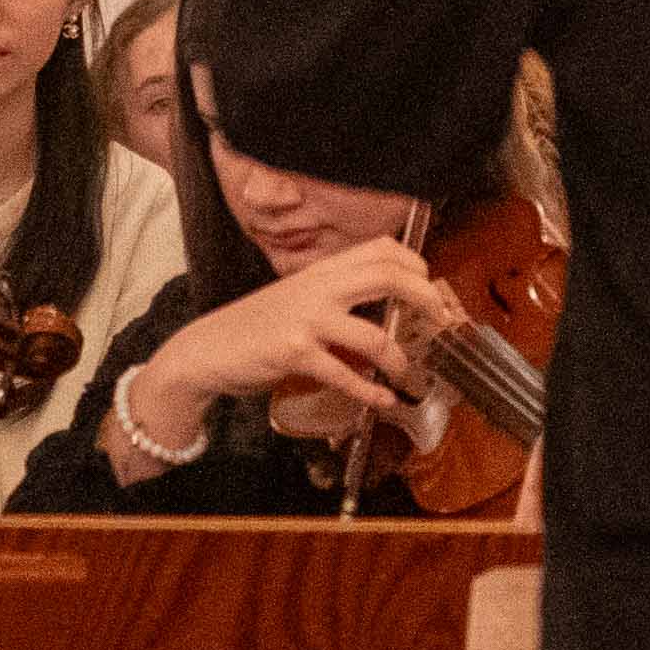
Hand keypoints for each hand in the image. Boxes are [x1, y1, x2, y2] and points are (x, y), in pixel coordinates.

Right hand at [153, 237, 458, 442]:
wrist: (208, 349)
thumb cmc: (259, 326)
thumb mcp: (300, 297)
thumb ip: (338, 296)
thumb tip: (389, 307)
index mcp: (322, 270)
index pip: (380, 248)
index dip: (414, 264)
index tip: (431, 286)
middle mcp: (318, 287)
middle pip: (388, 277)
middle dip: (426, 298)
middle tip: (441, 321)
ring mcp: (306, 320)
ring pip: (374, 336)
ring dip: (399, 360)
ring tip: (408, 375)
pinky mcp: (294, 354)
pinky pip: (345, 374)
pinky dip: (370, 391)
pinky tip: (381, 400)